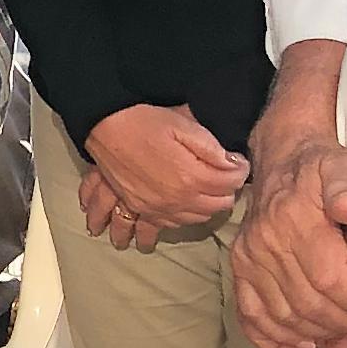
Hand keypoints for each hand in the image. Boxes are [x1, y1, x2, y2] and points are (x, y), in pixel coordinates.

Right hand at [83, 103, 248, 240]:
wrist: (106, 129)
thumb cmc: (146, 123)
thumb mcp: (185, 125)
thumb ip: (213, 148)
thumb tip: (234, 164)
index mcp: (192, 177)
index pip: (233, 183)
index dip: (240, 170)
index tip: (238, 160)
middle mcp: (179, 200)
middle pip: (219, 205)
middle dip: (227, 189)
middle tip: (225, 173)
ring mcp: (160, 209)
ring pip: (199, 218)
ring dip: (208, 204)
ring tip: (208, 188)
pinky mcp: (143, 210)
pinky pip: (172, 224)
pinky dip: (185, 216)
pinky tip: (185, 205)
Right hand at [232, 124, 346, 347]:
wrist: (283, 161)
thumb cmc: (321, 168)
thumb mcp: (343, 166)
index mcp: (291, 220)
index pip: (330, 281)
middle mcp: (263, 245)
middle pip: (309, 306)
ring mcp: (247, 262)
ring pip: (285, 319)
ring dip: (322, 334)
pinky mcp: (240, 274)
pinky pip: (252, 319)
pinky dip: (277, 341)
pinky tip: (304, 345)